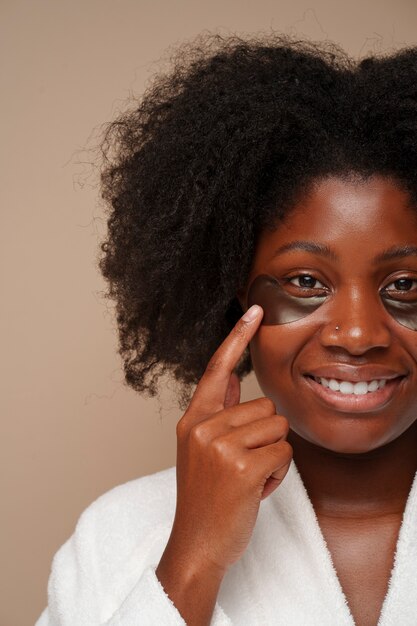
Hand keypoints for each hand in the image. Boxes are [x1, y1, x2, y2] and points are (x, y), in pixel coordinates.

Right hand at [165, 304, 292, 575]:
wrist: (196, 544)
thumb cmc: (205, 497)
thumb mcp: (201, 448)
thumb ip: (216, 411)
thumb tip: (229, 375)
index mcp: (193, 420)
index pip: (216, 369)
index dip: (236, 338)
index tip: (255, 310)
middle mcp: (203, 427)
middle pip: (264, 406)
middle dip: (267, 436)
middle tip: (245, 465)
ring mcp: (220, 446)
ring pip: (278, 428)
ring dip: (274, 455)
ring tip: (250, 477)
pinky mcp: (241, 467)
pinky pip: (284, 453)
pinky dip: (279, 475)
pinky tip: (257, 490)